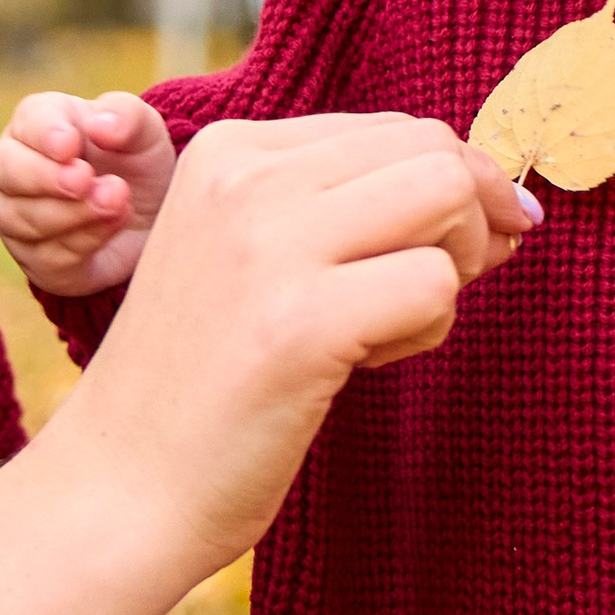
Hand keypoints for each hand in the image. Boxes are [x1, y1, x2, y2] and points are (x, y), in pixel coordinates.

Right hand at [0, 90, 177, 294]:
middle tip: (84, 179)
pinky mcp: (35, 259)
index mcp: (37, 123)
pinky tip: (114, 223)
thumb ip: (126, 117)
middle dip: (45, 176)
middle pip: (6, 169)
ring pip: (23, 217)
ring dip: (73, 212)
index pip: (28, 122)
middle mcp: (15, 167)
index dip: (46, 134)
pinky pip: (47, 255)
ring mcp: (17, 216)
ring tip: (117, 202)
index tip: (70, 144)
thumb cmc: (134, 161)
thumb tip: (100, 126)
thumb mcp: (144, 131)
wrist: (151, 216)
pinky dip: (84, 240)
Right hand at [61, 113, 536, 567]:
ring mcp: (271, 247)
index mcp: (227, 150)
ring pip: (447, 197)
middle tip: (438, 292)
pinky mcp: (303, 325)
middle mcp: (246, 179)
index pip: (393, 127)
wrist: (119, 487)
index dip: (449, 188)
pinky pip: (436, 286)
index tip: (451, 252)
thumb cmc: (201, 381)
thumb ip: (338, 206)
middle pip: (432, 150)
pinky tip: (366, 364)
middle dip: (472, 220)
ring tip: (386, 328)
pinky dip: (428, 329)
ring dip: (452, 271)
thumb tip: (495, 193)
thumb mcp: (246, 255)